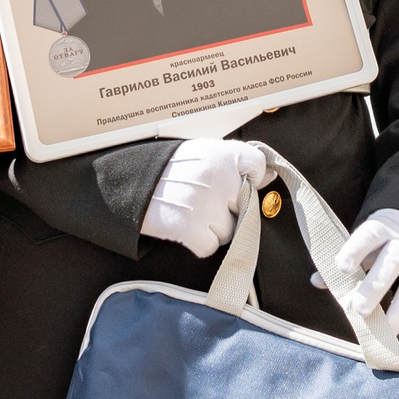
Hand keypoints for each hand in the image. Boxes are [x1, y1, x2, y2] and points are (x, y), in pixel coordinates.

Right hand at [140, 138, 269, 257]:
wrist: (132, 183)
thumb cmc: (171, 168)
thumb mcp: (203, 151)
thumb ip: (234, 162)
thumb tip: (266, 177)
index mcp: (224, 154)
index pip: (257, 165)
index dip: (250, 177)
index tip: (239, 181)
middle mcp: (219, 179)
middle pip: (245, 204)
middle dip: (230, 207)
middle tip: (208, 201)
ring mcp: (206, 206)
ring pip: (230, 230)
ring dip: (214, 227)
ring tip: (194, 213)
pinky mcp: (191, 229)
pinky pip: (210, 246)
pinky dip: (199, 242)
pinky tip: (186, 227)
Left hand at [323, 207, 398, 337]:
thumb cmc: (388, 236)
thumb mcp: (367, 240)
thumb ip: (345, 261)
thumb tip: (316, 281)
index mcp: (382, 228)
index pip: (368, 236)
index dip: (355, 250)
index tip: (342, 267)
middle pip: (391, 262)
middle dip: (375, 287)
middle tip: (360, 310)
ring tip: (386, 331)